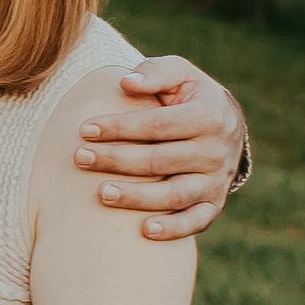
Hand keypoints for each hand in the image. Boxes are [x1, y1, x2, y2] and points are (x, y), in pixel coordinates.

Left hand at [76, 58, 249, 242]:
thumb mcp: (180, 73)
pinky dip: (173, 229)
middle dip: (117, 160)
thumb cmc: (189, 96)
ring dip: (137, 196)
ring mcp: (216, 180)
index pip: (158, 124)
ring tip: (100, 193)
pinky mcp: (214, 203)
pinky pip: (196, 221)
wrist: (225, 124)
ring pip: (174, 194)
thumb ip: (156, 72)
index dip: (120, 127)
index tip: (85, 129)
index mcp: (209, 115)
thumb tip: (126, 82)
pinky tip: (144, 231)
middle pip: (160, 160)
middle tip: (79, 158)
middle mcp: (216, 151)